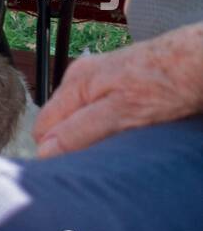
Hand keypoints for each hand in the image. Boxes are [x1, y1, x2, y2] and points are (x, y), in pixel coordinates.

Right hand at [34, 22, 202, 158]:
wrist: (200, 58)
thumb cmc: (167, 81)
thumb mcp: (121, 113)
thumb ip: (79, 131)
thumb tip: (44, 152)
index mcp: (76, 82)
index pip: (43, 129)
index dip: (54, 152)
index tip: (75, 172)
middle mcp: (82, 77)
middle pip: (60, 123)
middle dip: (73, 145)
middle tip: (101, 163)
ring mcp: (99, 79)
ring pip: (80, 119)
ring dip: (93, 138)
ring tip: (118, 148)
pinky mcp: (117, 84)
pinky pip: (99, 114)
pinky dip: (109, 128)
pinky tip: (128, 134)